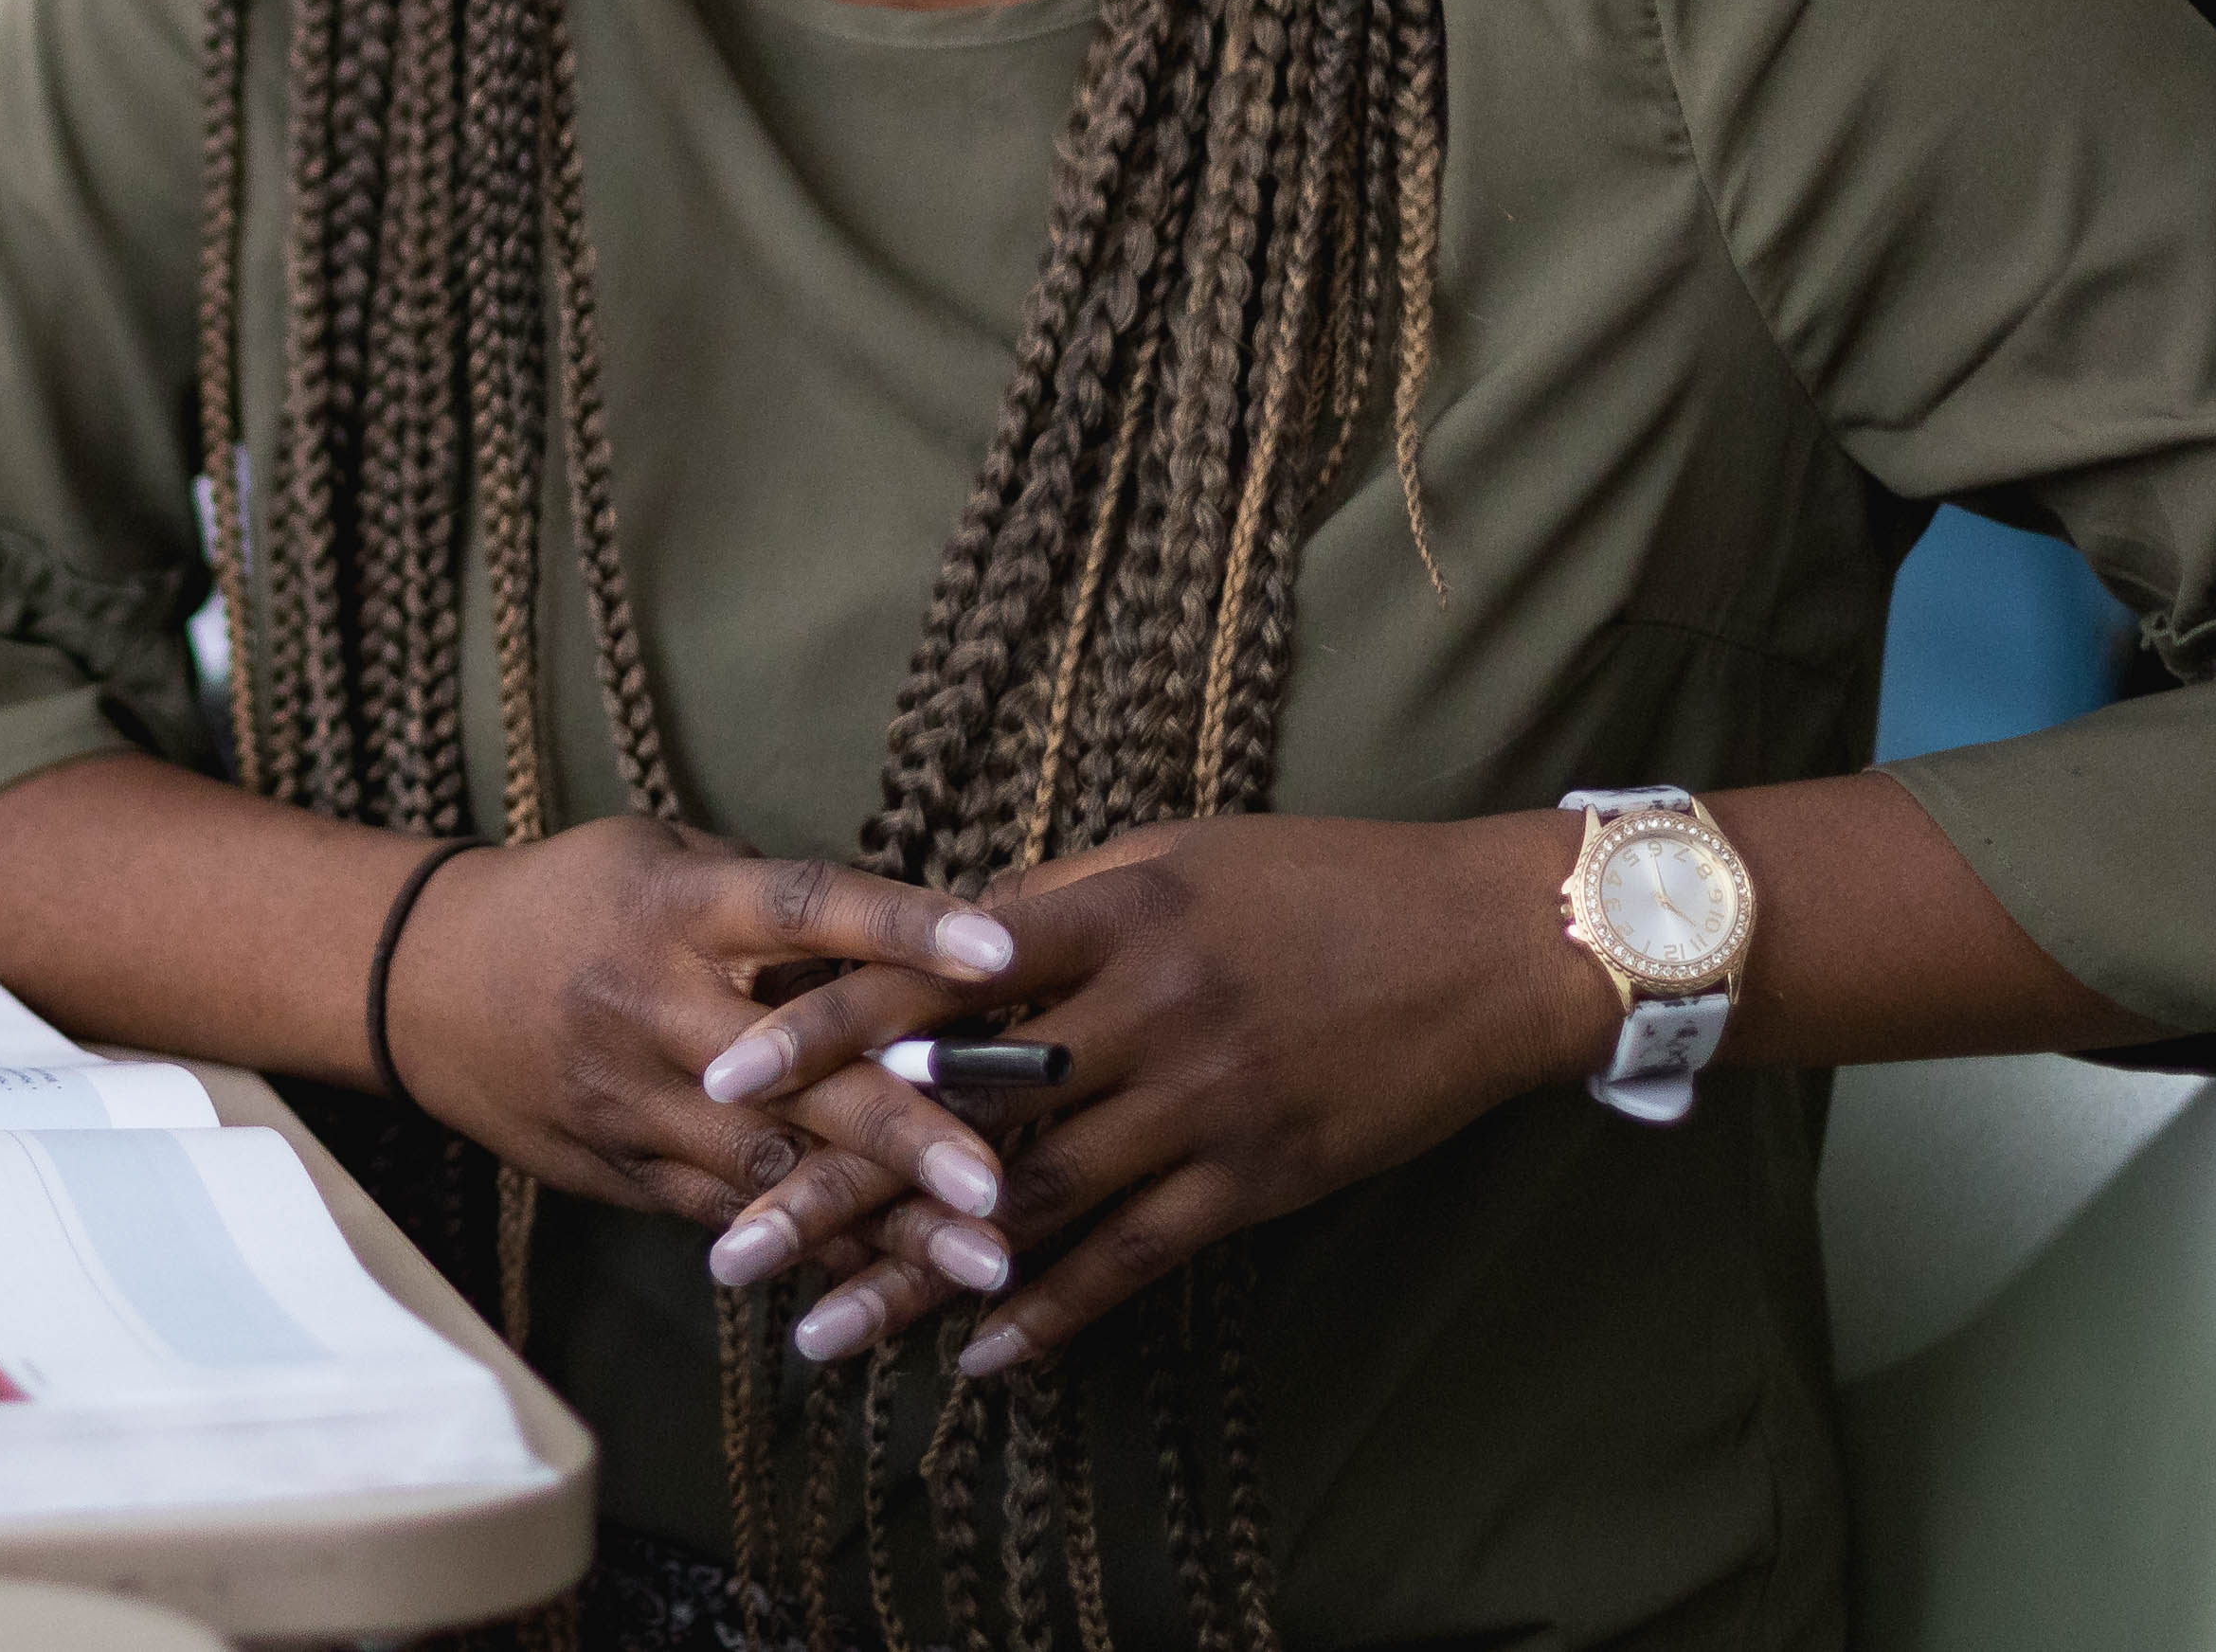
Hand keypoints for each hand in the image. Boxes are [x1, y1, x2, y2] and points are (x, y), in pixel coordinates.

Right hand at [378, 816, 1028, 1268]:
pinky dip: (821, 1251)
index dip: (900, 927)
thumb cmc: (568, 901)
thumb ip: (770, 899)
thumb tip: (901, 939)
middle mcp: (656, 1010)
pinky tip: (904, 1290)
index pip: (800, 909)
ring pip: (773, 1171)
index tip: (1000, 956)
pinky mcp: (628, 1173)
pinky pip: (734, 1218)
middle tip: (999, 1183)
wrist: (419, 982)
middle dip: (904, 1133)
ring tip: (985, 1260)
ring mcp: (637, 1104)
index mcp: (674, 911)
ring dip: (885, 1222)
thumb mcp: (659, 860)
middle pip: (796, 1074)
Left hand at [703, 810, 1602, 1376]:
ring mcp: (1199, 1103)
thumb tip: (943, 931)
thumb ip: (1060, 897)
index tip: (725, 1067)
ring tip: (814, 1332)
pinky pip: (1132, 1260)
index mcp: (1109, 913)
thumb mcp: (1180, 854)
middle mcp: (1142, 1012)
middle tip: (730, 1246)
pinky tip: (975, 1361)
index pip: (933, 975)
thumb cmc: (1324, 880)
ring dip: (913, 1276)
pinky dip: (1049, 1314)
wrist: (1491, 945)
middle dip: (833, 1181)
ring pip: (1028, 1205)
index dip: (825, 1025)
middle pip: (954, 1111)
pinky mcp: (1255, 1180)